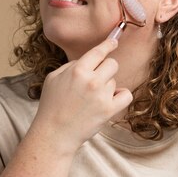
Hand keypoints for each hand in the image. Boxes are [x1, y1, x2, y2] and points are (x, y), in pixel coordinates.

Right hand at [31, 38, 132, 155]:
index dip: (108, 44)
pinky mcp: (109, 110)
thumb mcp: (53, 78)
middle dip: (106, 69)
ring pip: (115, 81)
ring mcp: (102, 95)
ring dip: (107, 87)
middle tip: (97, 79)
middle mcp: (92, 80)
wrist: (54, 134)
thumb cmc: (51, 106)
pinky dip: (121, 96)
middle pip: (112, 64)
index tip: (114, 42)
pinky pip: (126, 95)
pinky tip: (110, 100)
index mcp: (77, 70)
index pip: (99, 52)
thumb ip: (71, 66)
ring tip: (92, 98)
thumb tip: (88, 61)